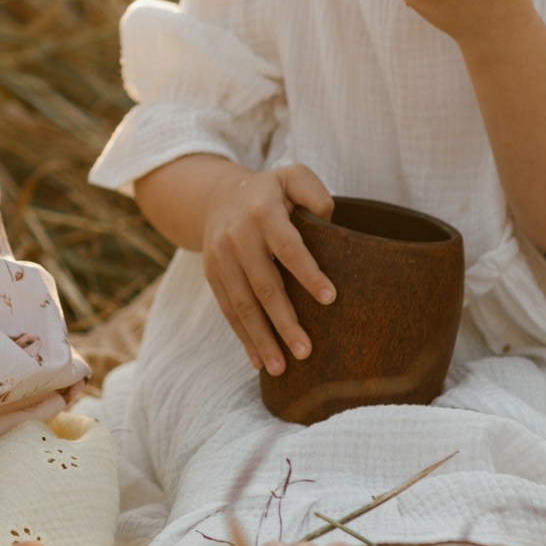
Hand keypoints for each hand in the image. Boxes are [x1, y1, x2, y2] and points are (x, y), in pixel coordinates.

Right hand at [201, 164, 335, 377]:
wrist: (217, 198)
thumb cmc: (271, 192)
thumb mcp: (293, 176)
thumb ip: (316, 195)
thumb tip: (333, 228)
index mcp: (261, 211)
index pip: (287, 246)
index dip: (307, 272)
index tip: (330, 298)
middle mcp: (237, 237)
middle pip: (263, 285)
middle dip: (284, 321)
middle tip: (307, 351)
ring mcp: (220, 258)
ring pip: (242, 304)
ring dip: (262, 339)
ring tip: (282, 368)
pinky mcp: (212, 276)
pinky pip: (228, 310)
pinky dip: (243, 337)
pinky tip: (259, 362)